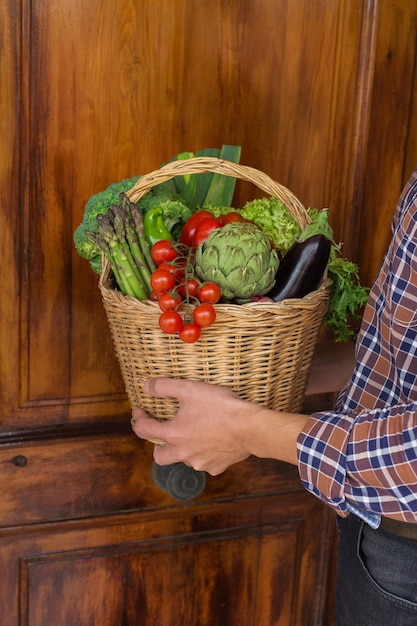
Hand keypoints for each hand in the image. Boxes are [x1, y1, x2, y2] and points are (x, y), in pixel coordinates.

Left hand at [131, 378, 258, 474]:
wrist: (251, 428)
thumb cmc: (221, 407)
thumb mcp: (190, 389)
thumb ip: (165, 387)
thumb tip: (147, 386)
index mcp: (174, 434)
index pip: (144, 430)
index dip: (138, 418)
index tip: (139, 410)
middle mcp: (183, 453)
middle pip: (160, 456)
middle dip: (157, 444)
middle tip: (164, 431)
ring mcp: (200, 462)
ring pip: (183, 459)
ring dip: (183, 448)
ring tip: (193, 432)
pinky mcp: (216, 467)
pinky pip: (204, 462)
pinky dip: (204, 453)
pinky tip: (212, 440)